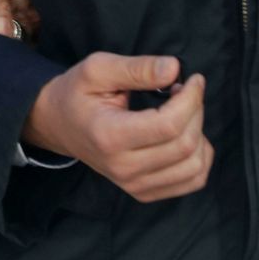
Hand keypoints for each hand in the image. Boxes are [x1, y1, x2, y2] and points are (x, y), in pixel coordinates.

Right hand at [23, 53, 211, 202]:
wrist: (58, 125)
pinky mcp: (144, 192)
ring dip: (199, 134)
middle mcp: (122, 167)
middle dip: (195, 112)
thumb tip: (174, 68)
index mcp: (108, 136)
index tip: (193, 79)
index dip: (191, 99)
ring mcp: (134, 184)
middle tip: (184, 91)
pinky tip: (185, 137)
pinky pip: (193, 180)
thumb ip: (136, 68)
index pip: (169, 125)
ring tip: (182, 114)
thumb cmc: (77, 93)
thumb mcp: (97, 69)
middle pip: (185, 145)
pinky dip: (200, 157)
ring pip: (195, 166)